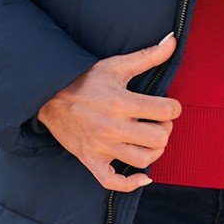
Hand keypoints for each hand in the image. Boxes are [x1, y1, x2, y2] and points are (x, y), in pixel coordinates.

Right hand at [35, 32, 181, 190]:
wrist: (49, 97)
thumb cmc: (85, 80)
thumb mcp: (116, 65)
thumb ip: (147, 56)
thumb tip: (172, 40)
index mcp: (121, 102)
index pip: (166, 111)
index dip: (174, 108)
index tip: (168, 105)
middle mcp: (113, 127)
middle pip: (159, 138)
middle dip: (166, 129)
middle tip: (159, 122)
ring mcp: (101, 147)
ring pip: (143, 160)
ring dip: (154, 151)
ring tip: (150, 140)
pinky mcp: (91, 160)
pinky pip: (114, 182)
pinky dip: (131, 183)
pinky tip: (142, 175)